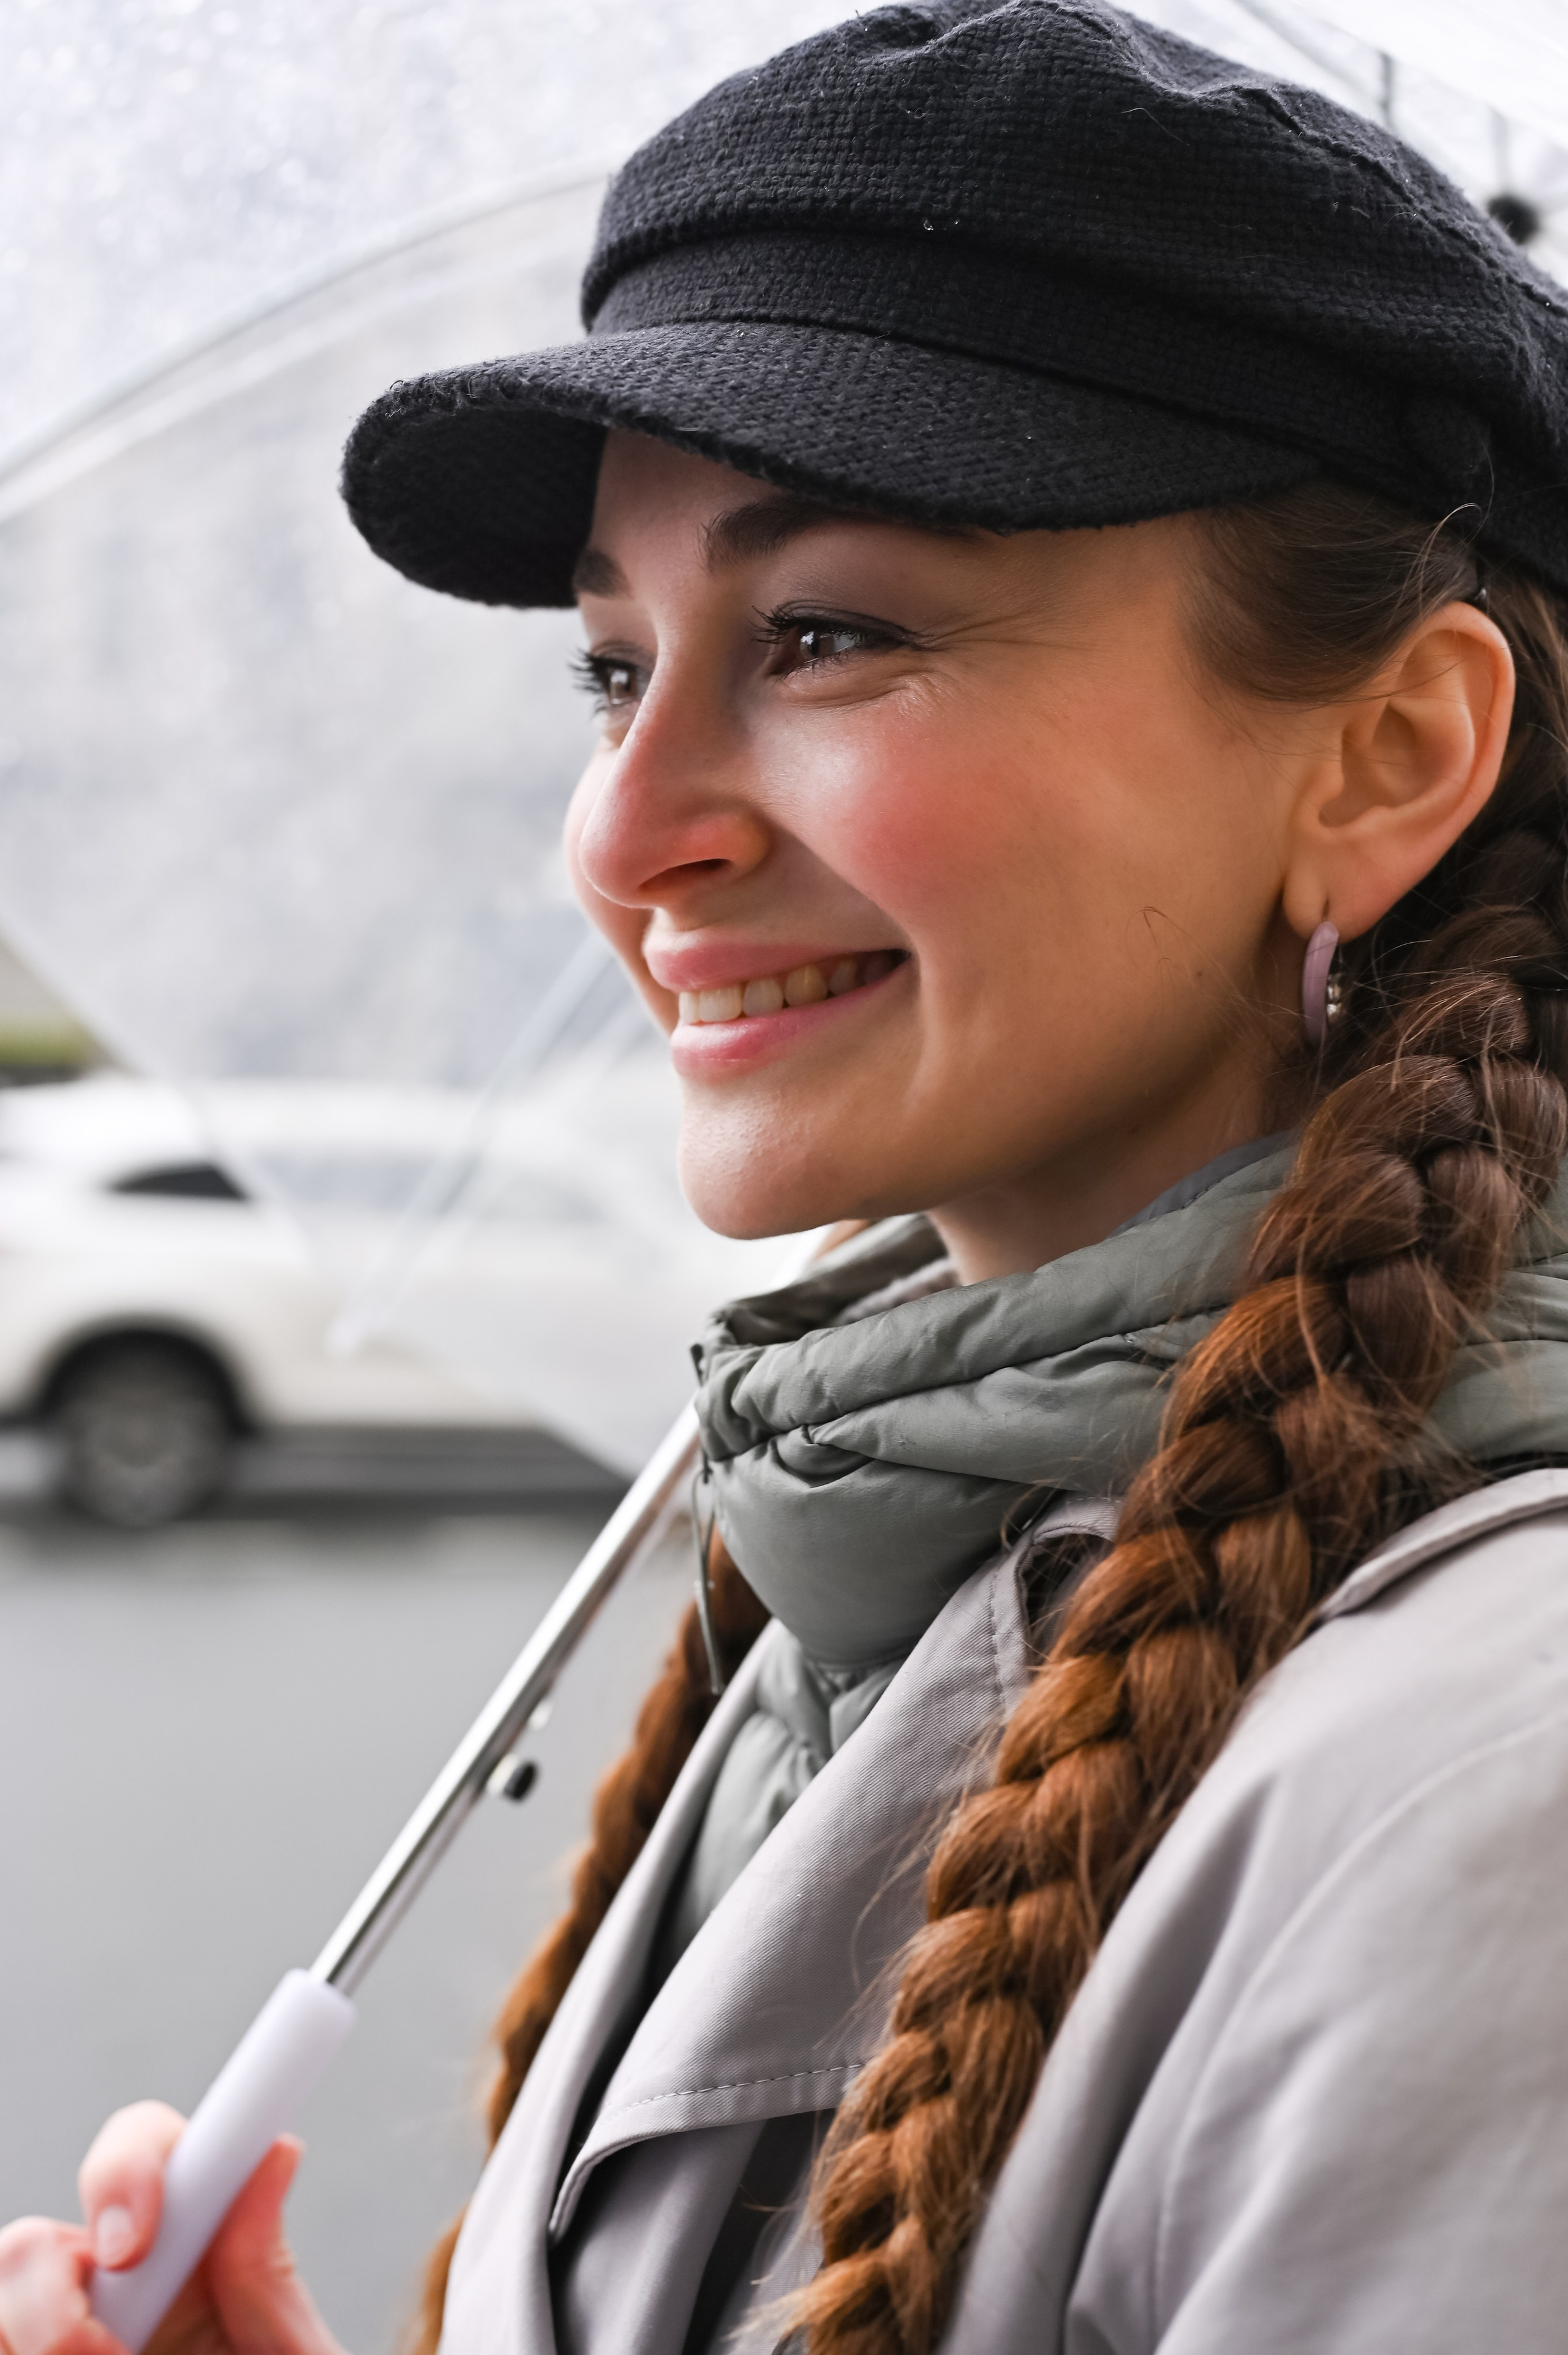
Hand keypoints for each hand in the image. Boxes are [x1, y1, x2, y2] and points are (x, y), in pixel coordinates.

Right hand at [0, 2105, 345, 2354]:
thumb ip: (265, 2282)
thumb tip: (275, 2150)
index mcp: (182, 2256)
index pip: (139, 2153)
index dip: (125, 2171)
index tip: (134, 2240)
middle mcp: (106, 2294)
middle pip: (27, 2245)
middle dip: (48, 2294)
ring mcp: (57, 2343)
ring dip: (33, 2337)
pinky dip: (21, 2353)